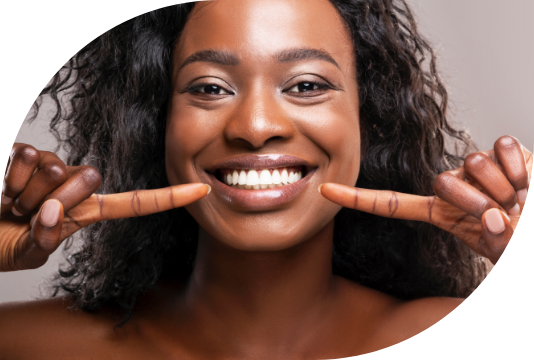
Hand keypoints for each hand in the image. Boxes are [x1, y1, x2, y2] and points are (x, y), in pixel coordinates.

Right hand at [0, 143, 209, 271]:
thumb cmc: (2, 242)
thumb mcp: (28, 251)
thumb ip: (45, 239)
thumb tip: (53, 209)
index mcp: (87, 212)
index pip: (135, 202)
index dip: (168, 198)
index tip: (202, 190)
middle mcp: (76, 186)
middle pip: (88, 178)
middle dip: (53, 199)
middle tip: (27, 213)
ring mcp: (53, 167)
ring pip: (56, 167)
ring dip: (25, 192)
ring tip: (11, 203)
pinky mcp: (27, 152)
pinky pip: (27, 156)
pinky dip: (8, 177)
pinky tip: (1, 187)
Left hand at [319, 136, 531, 265]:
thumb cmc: (517, 240)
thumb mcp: (502, 250)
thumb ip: (497, 243)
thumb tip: (494, 219)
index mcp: (441, 213)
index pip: (390, 204)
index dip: (357, 199)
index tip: (324, 191)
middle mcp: (452, 185)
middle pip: (440, 182)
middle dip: (476, 203)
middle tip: (503, 215)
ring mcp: (475, 166)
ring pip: (472, 164)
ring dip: (503, 189)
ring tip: (519, 201)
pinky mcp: (502, 148)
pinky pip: (503, 148)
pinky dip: (521, 169)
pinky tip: (528, 182)